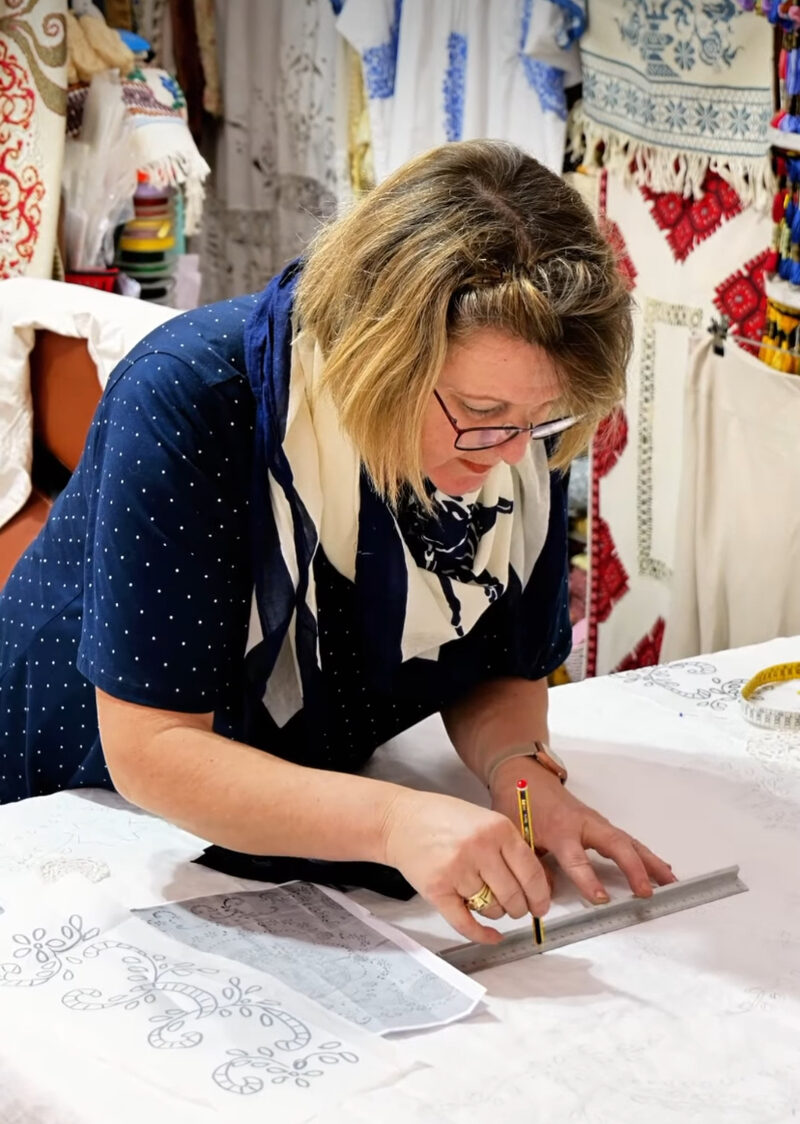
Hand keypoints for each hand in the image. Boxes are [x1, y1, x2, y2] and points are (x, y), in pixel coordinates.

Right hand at [381, 788, 551, 943]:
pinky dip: (482, 935)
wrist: (398, 820)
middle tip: (517, 909)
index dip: (540, 896)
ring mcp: (457, 870)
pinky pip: (466, 923)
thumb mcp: (483, 818)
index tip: (541, 906)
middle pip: (514, 895)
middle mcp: (480, 848)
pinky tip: (493, 936)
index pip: (531, 872)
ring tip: (485, 899)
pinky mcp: (437, 890)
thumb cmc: (441, 818)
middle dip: (519, 909)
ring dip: (494, 913)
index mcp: (498, 828)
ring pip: (491, 910)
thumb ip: (507, 846)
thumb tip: (534, 884)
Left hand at [490, 758, 675, 904]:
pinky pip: (628, 841)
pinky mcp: (602, 825)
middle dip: (634, 868)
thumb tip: (544, 896)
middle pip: (615, 844)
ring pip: (628, 842)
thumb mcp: (517, 836)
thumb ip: (531, 867)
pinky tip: (663, 869)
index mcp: (559, 828)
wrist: (525, 776)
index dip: (589, 880)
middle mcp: (583, 824)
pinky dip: (646, 855)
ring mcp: (596, 823)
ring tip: (670, 883)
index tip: (602, 899)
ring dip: (650, 862)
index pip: (576, 859)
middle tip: (647, 892)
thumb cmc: (520, 805)